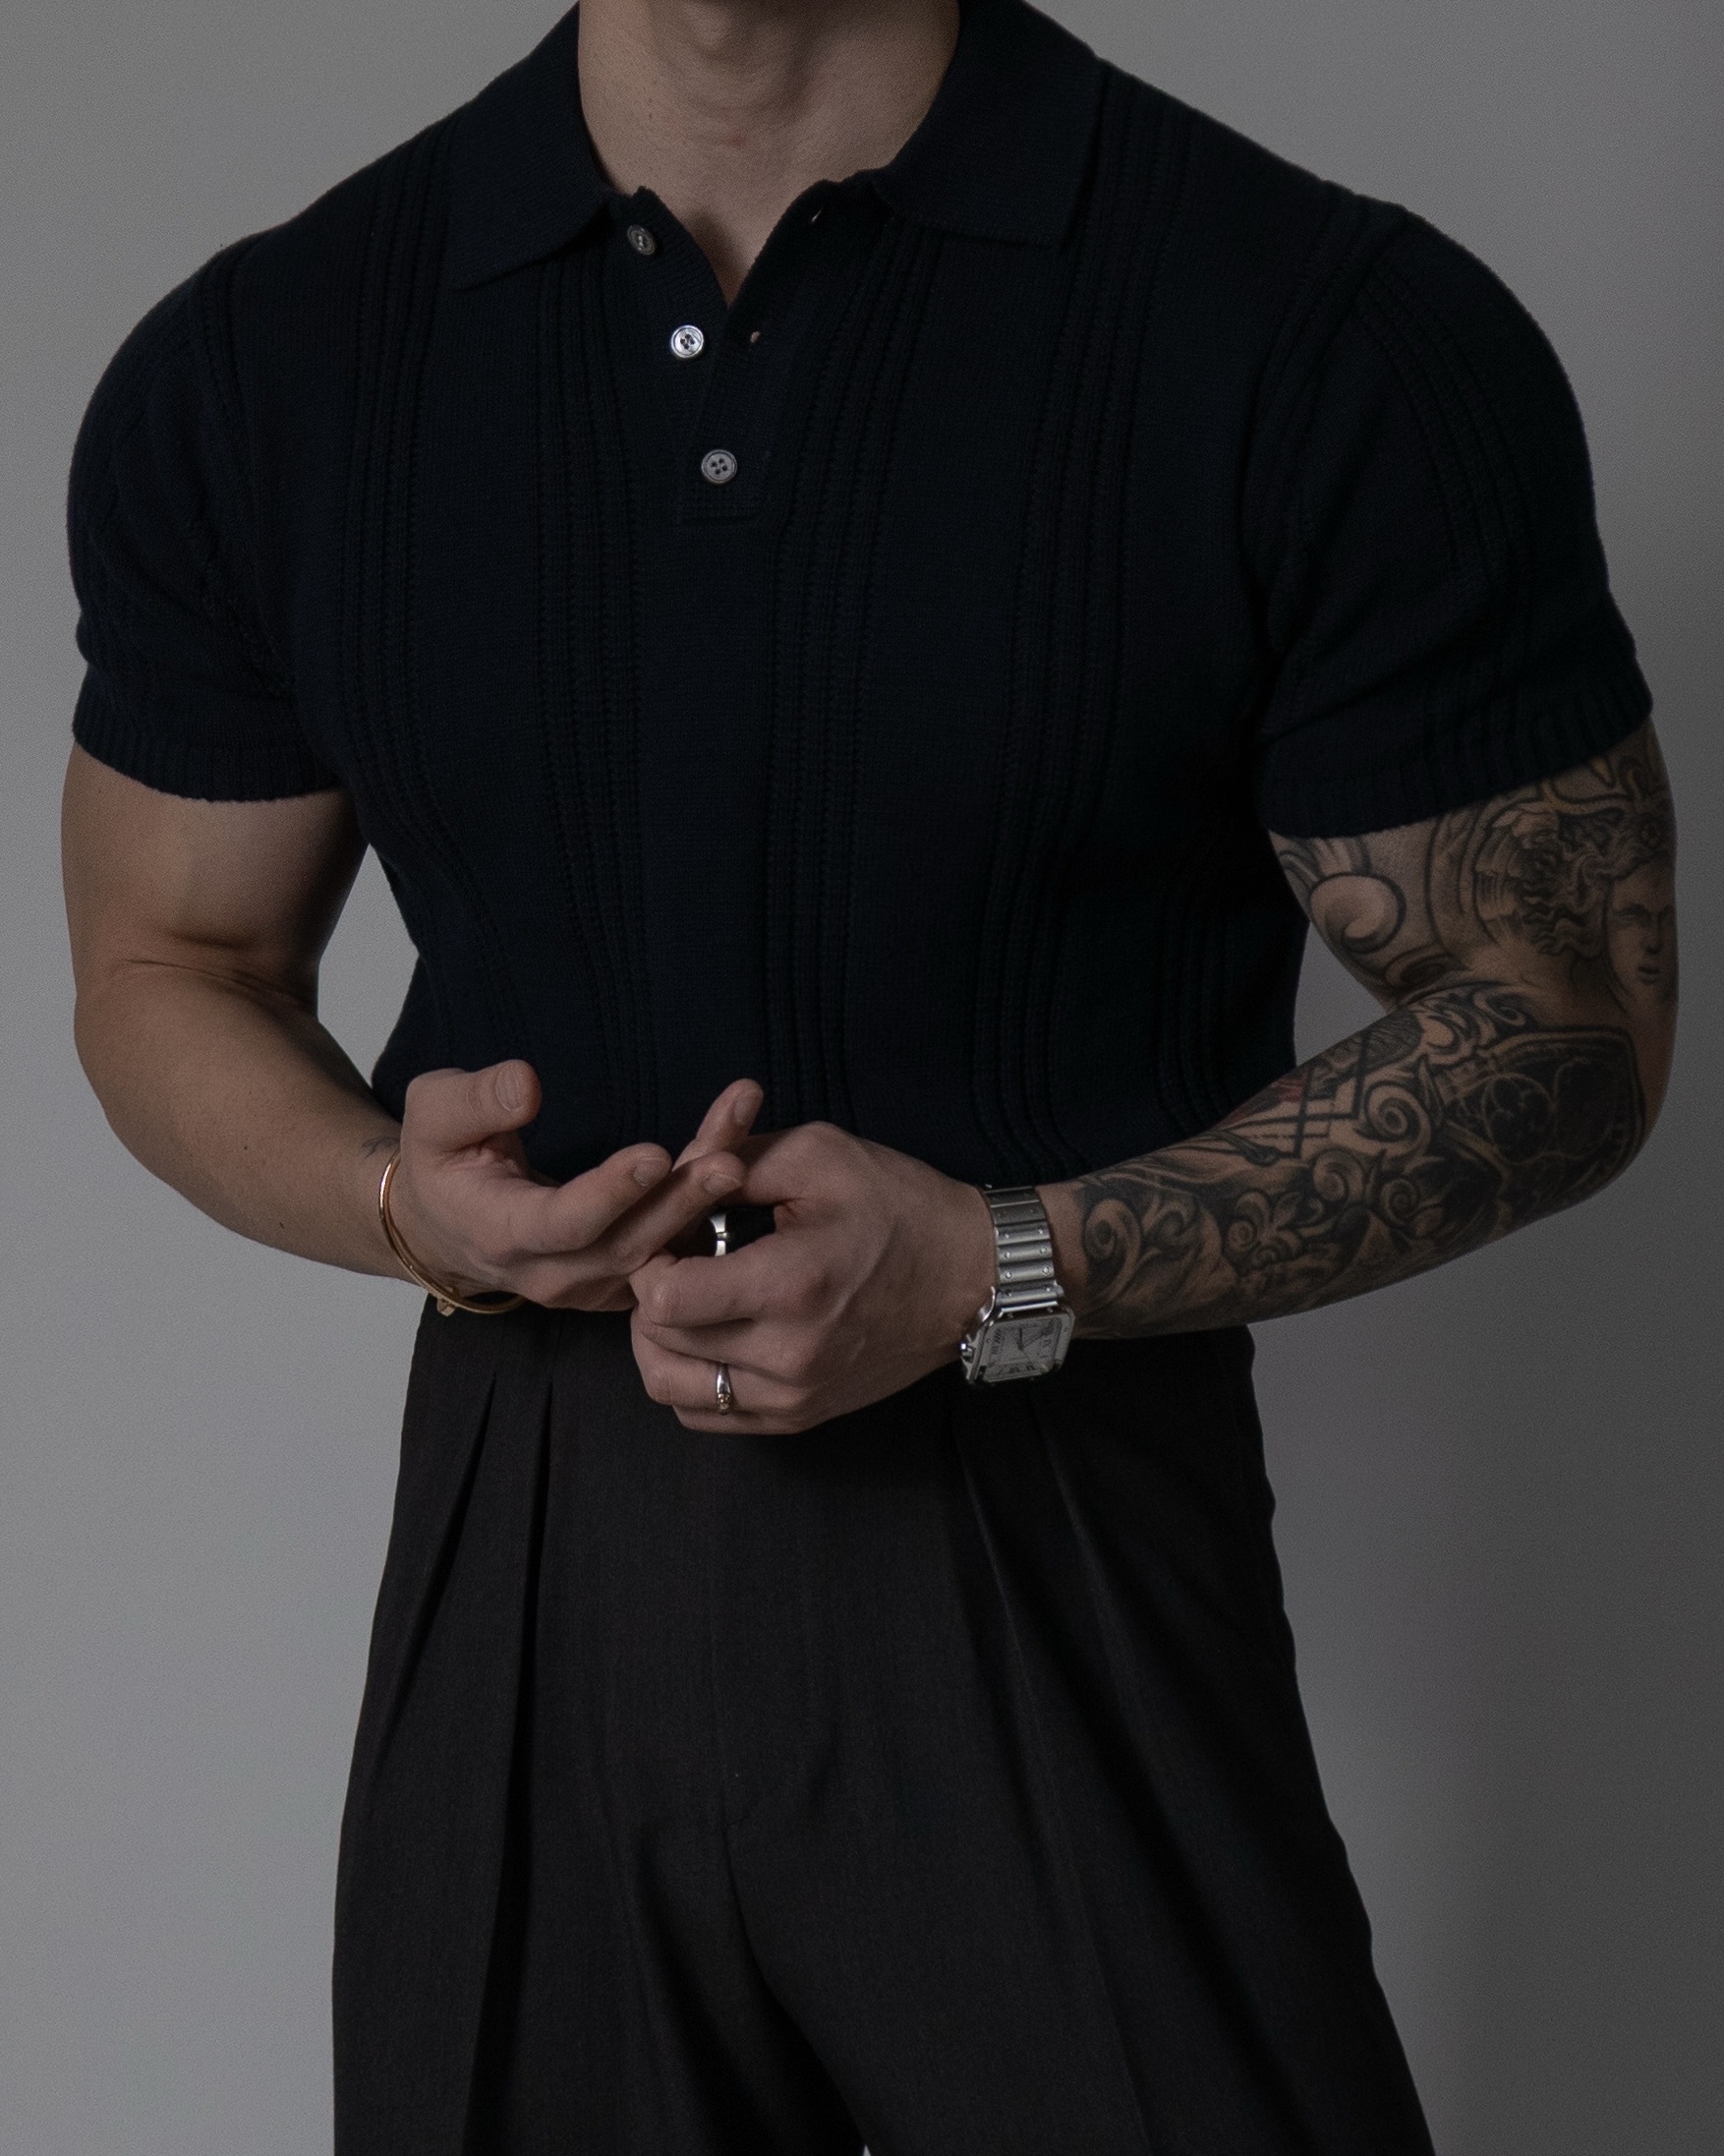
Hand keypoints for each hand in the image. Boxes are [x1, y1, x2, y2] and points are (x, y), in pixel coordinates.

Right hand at [384, 1063, 761, 1311]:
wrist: (446, 1223)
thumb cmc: (442, 1159)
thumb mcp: (434, 1114)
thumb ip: (475, 1100)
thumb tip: (528, 1085)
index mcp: (502, 1235)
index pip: (563, 1223)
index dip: (610, 1193)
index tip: (654, 1154)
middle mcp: (553, 1274)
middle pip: (628, 1243)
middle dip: (681, 1200)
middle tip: (730, 1160)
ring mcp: (594, 1285)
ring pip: (660, 1249)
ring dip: (706, 1196)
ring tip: (744, 1139)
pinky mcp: (624, 1280)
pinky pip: (673, 1249)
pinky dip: (708, 1206)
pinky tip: (745, 1152)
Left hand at [629, 1122, 996, 1431]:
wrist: (969, 1277)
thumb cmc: (897, 1207)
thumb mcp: (818, 1154)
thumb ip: (732, 1162)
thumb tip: (671, 1179)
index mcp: (790, 1286)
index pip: (664, 1300)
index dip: (651, 1260)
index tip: (677, 1234)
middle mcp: (788, 1358)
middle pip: (659, 1343)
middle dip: (651, 1293)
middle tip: (681, 1257)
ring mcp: (793, 1398)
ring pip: (670, 1388)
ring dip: (659, 1341)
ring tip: (686, 1299)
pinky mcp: (798, 1418)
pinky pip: (705, 1416)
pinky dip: (689, 1377)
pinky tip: (710, 1335)